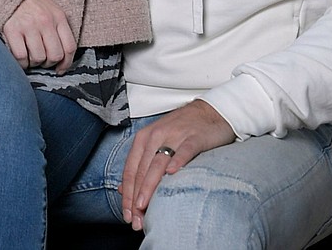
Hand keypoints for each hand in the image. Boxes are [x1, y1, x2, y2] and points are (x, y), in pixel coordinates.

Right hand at [2, 0, 76, 72]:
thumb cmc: (32, 4)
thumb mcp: (51, 10)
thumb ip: (59, 29)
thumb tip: (62, 59)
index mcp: (58, 16)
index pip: (69, 47)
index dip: (66, 63)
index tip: (60, 69)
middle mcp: (45, 21)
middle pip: (54, 55)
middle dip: (48, 63)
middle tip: (42, 61)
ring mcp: (28, 25)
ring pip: (38, 58)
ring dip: (34, 63)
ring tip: (30, 57)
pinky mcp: (12, 29)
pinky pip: (21, 56)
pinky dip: (22, 62)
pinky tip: (21, 58)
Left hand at [120, 100, 234, 230]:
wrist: (209, 111)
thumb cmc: (181, 131)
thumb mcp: (156, 143)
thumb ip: (140, 165)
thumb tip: (122, 189)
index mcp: (144, 138)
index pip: (131, 169)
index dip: (127, 193)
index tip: (127, 215)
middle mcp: (156, 136)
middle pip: (142, 169)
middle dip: (136, 196)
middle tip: (136, 219)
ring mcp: (175, 136)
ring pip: (158, 163)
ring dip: (150, 185)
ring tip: (144, 204)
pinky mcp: (194, 137)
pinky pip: (184, 151)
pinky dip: (178, 161)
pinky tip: (173, 174)